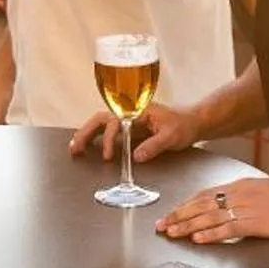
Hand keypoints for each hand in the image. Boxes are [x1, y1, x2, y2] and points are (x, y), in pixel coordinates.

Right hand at [70, 101, 198, 163]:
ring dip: (87, 134)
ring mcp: (128, 121)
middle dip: (86, 132)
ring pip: (101, 124)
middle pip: (101, 119)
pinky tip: (88, 147)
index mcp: (138, 111)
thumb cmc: (183, 125)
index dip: (108, 138)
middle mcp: (130, 113)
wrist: (193, 122)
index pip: (115, 121)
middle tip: (75, 148)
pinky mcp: (130, 130)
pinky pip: (108, 132)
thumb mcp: (172, 136)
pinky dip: (96, 138)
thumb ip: (154, 145)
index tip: (107, 154)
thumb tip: (135, 156)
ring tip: (75, 148)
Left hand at [157, 177, 268, 243]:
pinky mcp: (257, 223)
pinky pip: (229, 229)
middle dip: (179, 215)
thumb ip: (243, 199)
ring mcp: (247, 208)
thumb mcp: (262, 193)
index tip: (170, 212)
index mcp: (241, 186)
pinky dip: (211, 234)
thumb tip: (228, 210)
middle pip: (202, 204)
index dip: (185, 204)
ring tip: (172, 232)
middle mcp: (240, 194)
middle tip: (161, 224)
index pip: (205, 194)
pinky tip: (198, 239)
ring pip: (210, 216)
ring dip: (188, 225)